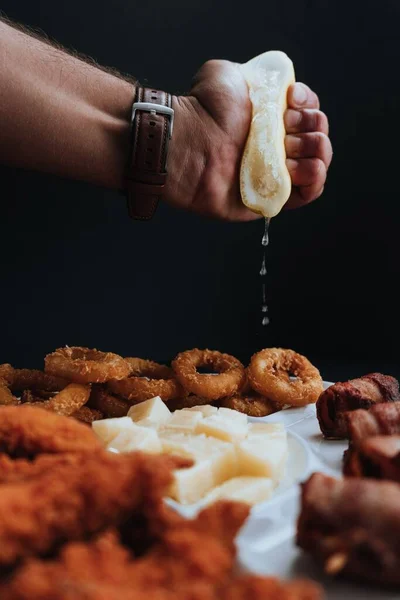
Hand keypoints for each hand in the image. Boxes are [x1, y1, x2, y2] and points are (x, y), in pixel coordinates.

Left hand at [165, 60, 331, 220]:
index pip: (309, 111)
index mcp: (269, 119)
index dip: (308, 104)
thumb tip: (264, 81)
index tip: (292, 98)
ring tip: (288, 149)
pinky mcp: (273, 198)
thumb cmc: (203, 110)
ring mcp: (275, 173)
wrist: (191, 144)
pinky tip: (299, 168)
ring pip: (318, 163)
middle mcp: (274, 146)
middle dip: (310, 125)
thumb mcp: (225, 75)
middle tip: (284, 125)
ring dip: (315, 150)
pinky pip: (308, 194)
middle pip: (318, 136)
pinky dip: (314, 179)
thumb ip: (249, 75)